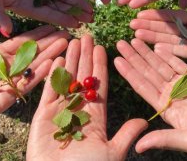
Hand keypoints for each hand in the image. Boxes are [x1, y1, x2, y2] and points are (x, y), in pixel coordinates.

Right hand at [0, 0, 92, 33]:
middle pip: (60, 8)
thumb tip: (6, 32)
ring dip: (76, 1)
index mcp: (29, 9)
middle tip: (91, 18)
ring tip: (90, 7)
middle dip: (75, 13)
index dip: (63, 20)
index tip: (77, 25)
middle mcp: (39, 0)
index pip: (49, 16)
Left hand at [0, 16, 68, 146]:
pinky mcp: (10, 95)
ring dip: (50, 55)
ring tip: (65, 44)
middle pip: (32, 52)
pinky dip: (41, 73)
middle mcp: (6, 67)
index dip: (35, 34)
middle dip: (49, 43)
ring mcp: (10, 82)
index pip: (20, 42)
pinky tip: (53, 63)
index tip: (50, 26)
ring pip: (34, 66)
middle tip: (66, 33)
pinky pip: (28, 83)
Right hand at [26, 35, 146, 160]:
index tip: (103, 49)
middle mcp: (78, 110)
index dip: (100, 67)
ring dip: (70, 60)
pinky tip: (58, 59)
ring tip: (73, 41)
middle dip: (85, 57)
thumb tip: (143, 121)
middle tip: (87, 37)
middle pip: (82, 77)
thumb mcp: (111, 153)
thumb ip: (125, 135)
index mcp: (95, 117)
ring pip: (66, 79)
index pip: (99, 85)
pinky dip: (53, 75)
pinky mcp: (43, 115)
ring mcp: (60, 111)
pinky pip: (49, 91)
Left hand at [114, 38, 186, 159]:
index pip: (142, 87)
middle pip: (148, 72)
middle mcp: (170, 95)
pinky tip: (156, 45)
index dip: (129, 73)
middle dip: (134, 58)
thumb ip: (164, 139)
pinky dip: (168, 54)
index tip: (117, 60)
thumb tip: (138, 147)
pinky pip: (178, 63)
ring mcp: (182, 86)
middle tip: (121, 43)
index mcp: (166, 108)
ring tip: (134, 39)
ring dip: (147, 53)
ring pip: (160, 65)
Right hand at [130, 0, 186, 68]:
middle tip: (131, 25)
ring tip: (137, 36)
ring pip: (170, 40)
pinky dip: (169, 51)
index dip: (156, 15)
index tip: (140, 13)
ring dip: (154, 38)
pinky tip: (155, 49)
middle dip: (149, 27)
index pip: (172, 15)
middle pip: (167, 28)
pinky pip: (182, 53)